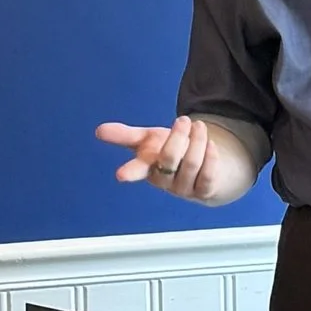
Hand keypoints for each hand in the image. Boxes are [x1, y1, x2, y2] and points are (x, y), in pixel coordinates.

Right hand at [98, 116, 236, 203]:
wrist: (205, 168)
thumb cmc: (173, 153)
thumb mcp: (149, 141)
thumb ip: (126, 136)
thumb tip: (98, 130)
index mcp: (148, 168)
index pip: (137, 170)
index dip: (130, 172)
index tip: (120, 175)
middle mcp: (165, 181)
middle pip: (169, 159)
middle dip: (177, 136)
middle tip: (183, 120)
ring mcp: (185, 188)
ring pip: (191, 164)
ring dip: (197, 141)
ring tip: (199, 126)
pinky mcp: (205, 190)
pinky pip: (208, 174)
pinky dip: (211, 156)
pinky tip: (211, 144)